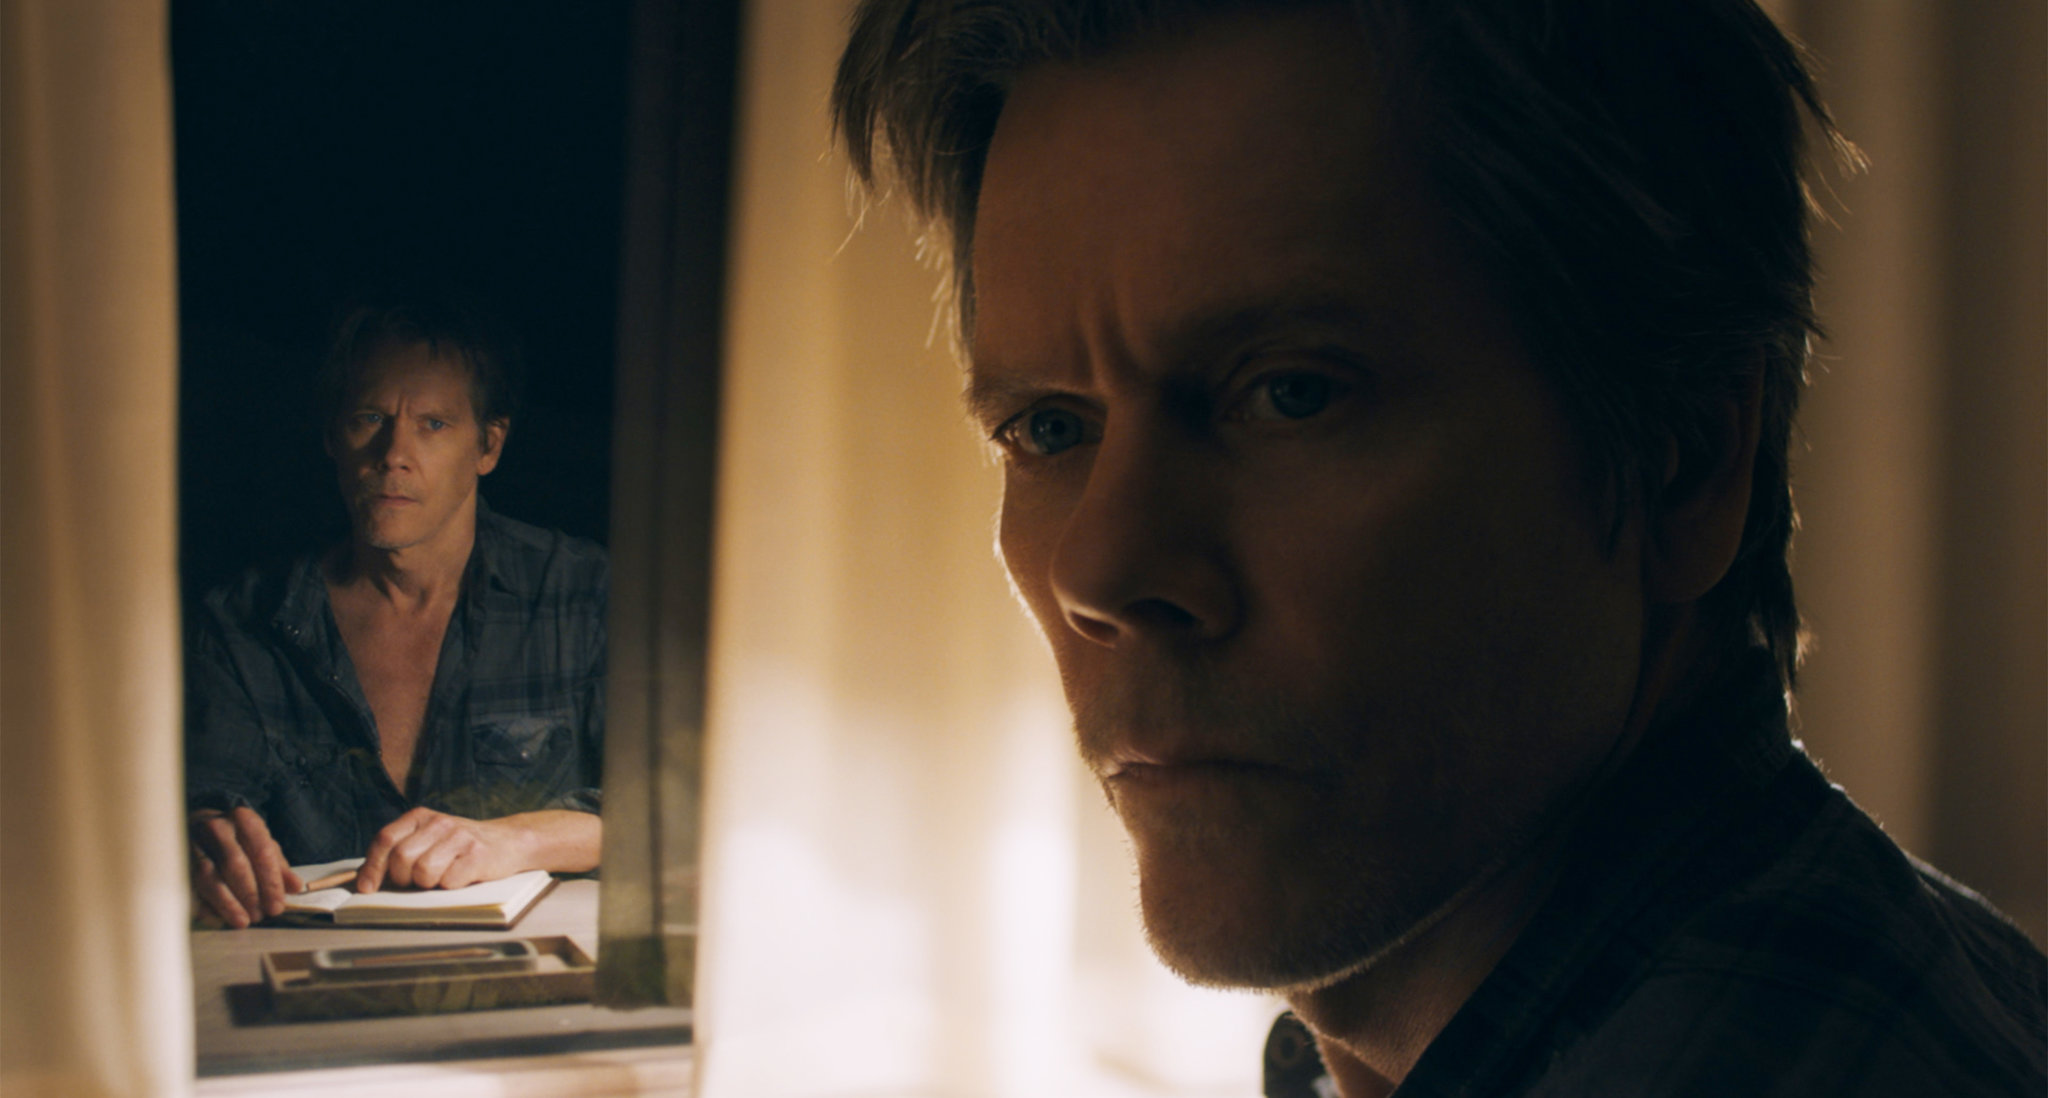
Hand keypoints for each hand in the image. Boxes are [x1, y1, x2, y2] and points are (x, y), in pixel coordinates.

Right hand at [189, 806, 302, 928]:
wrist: (199, 824)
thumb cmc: (237, 838)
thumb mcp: (262, 844)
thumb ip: (279, 866)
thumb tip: (296, 888)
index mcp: (244, 820)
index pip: (262, 852)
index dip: (271, 882)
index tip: (277, 906)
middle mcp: (217, 828)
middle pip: (236, 865)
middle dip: (250, 894)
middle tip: (260, 915)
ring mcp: (194, 843)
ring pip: (210, 877)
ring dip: (228, 903)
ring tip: (243, 921)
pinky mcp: (178, 860)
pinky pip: (191, 887)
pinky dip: (206, 905)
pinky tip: (218, 919)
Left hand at [357, 807, 531, 891]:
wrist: (508, 841)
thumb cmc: (460, 847)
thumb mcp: (428, 839)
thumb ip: (399, 851)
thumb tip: (366, 880)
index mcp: (420, 816)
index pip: (385, 840)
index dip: (372, 867)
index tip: (367, 888)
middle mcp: (439, 822)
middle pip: (401, 859)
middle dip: (404, 879)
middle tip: (417, 881)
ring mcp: (460, 837)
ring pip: (423, 872)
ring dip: (429, 884)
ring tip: (442, 877)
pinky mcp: (478, 854)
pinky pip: (449, 881)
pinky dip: (451, 886)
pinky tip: (461, 877)